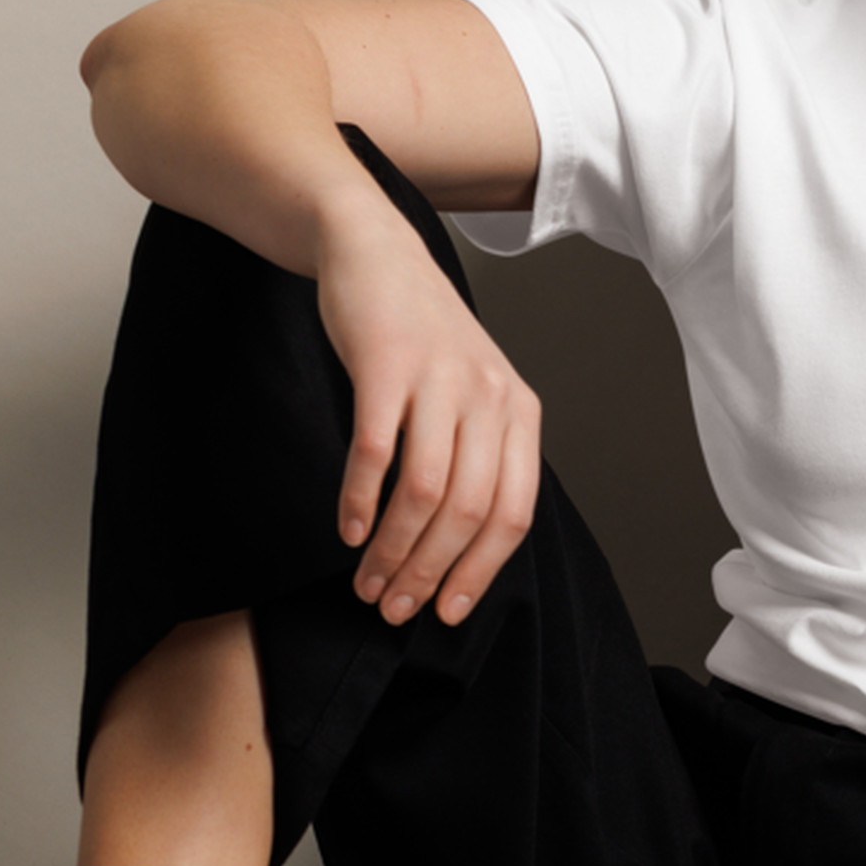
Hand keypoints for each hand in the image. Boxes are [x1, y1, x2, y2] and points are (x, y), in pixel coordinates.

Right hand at [314, 198, 541, 625]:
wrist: (376, 254)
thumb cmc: (421, 338)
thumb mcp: (472, 394)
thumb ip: (478, 457)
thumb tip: (460, 551)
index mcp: (519, 411)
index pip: (514, 513)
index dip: (479, 572)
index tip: (446, 611)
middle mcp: (490, 396)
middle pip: (469, 512)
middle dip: (430, 572)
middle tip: (393, 607)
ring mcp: (441, 379)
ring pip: (425, 492)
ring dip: (392, 550)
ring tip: (366, 582)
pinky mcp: (388, 365)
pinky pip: (377, 452)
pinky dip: (360, 500)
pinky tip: (346, 531)